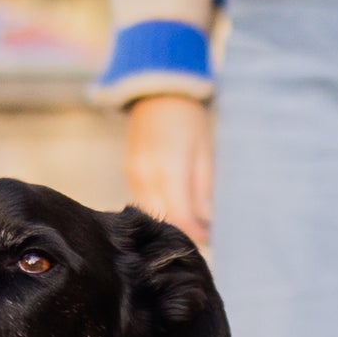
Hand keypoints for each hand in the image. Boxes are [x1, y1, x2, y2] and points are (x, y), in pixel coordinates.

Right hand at [123, 94, 214, 242]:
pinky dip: (158, 208)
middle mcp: (146, 177)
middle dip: (182, 233)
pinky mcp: (128, 173)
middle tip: (202, 238)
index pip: (180, 219)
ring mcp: (133, 176)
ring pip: (151, 214)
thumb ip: (203, 193)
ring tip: (190, 224)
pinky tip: (173, 206)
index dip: (194, 236)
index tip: (208, 244)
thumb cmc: (189, 121)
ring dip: (169, 221)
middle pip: (163, 221)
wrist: (158, 93)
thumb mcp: (205, 155)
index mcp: (169, 171)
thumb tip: (207, 227)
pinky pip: (143, 201)